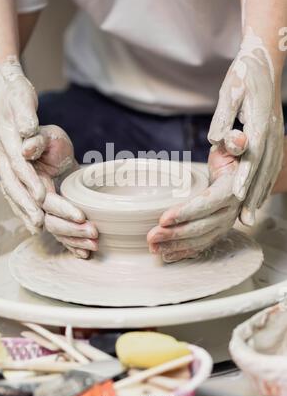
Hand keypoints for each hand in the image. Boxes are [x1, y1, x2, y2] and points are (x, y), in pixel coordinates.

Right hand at [0, 57, 44, 232]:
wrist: (3, 91)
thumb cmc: (15, 95)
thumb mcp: (21, 101)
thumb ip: (26, 120)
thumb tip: (27, 142)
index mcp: (7, 140)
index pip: (19, 165)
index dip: (30, 181)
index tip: (43, 195)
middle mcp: (4, 155)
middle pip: (14, 185)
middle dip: (27, 205)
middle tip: (41, 222)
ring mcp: (5, 163)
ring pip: (13, 192)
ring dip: (24, 211)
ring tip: (37, 228)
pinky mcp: (11, 168)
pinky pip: (15, 191)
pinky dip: (22, 207)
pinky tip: (32, 221)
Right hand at [23, 125, 98, 258]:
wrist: (47, 149)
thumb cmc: (48, 141)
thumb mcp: (45, 135)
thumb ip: (37, 141)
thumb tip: (26, 149)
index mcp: (28, 180)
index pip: (43, 198)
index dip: (61, 208)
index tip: (80, 215)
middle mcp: (32, 198)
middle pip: (49, 218)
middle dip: (71, 227)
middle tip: (93, 231)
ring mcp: (40, 208)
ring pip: (54, 228)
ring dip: (73, 239)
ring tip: (94, 244)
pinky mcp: (50, 213)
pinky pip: (58, 232)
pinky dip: (70, 244)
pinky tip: (83, 253)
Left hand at [147, 130, 246, 262]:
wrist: (242, 173)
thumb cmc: (231, 157)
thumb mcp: (232, 145)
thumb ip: (233, 142)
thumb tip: (237, 139)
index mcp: (232, 189)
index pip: (208, 203)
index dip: (186, 212)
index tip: (163, 218)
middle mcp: (231, 210)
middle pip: (202, 226)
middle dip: (175, 234)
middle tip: (151, 237)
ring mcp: (226, 223)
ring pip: (200, 239)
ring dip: (176, 246)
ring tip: (153, 248)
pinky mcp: (219, 230)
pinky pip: (202, 245)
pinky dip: (184, 252)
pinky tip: (167, 255)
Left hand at [208, 30, 283, 225]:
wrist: (265, 59)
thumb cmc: (243, 74)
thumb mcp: (231, 89)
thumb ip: (225, 115)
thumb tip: (217, 138)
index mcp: (259, 119)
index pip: (252, 152)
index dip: (245, 174)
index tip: (237, 194)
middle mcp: (271, 130)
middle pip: (263, 167)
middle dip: (254, 194)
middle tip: (245, 218)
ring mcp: (276, 134)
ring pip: (270, 169)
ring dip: (261, 193)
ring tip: (251, 215)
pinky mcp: (274, 136)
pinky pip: (272, 164)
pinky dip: (266, 182)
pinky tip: (259, 195)